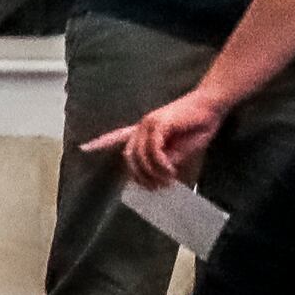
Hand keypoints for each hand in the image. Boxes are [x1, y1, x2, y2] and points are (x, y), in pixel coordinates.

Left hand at [84, 90, 227, 189]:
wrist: (212, 107)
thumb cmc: (198, 126)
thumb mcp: (180, 150)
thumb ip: (166, 160)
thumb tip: (158, 175)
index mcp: (145, 130)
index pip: (117, 136)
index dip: (100, 142)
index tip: (82, 148)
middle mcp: (142, 126)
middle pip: (129, 156)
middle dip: (140, 176)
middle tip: (157, 187)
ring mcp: (149, 123)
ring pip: (139, 156)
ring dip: (153, 173)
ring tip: (167, 180)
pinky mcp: (159, 123)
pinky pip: (152, 150)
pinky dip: (160, 164)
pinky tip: (170, 170)